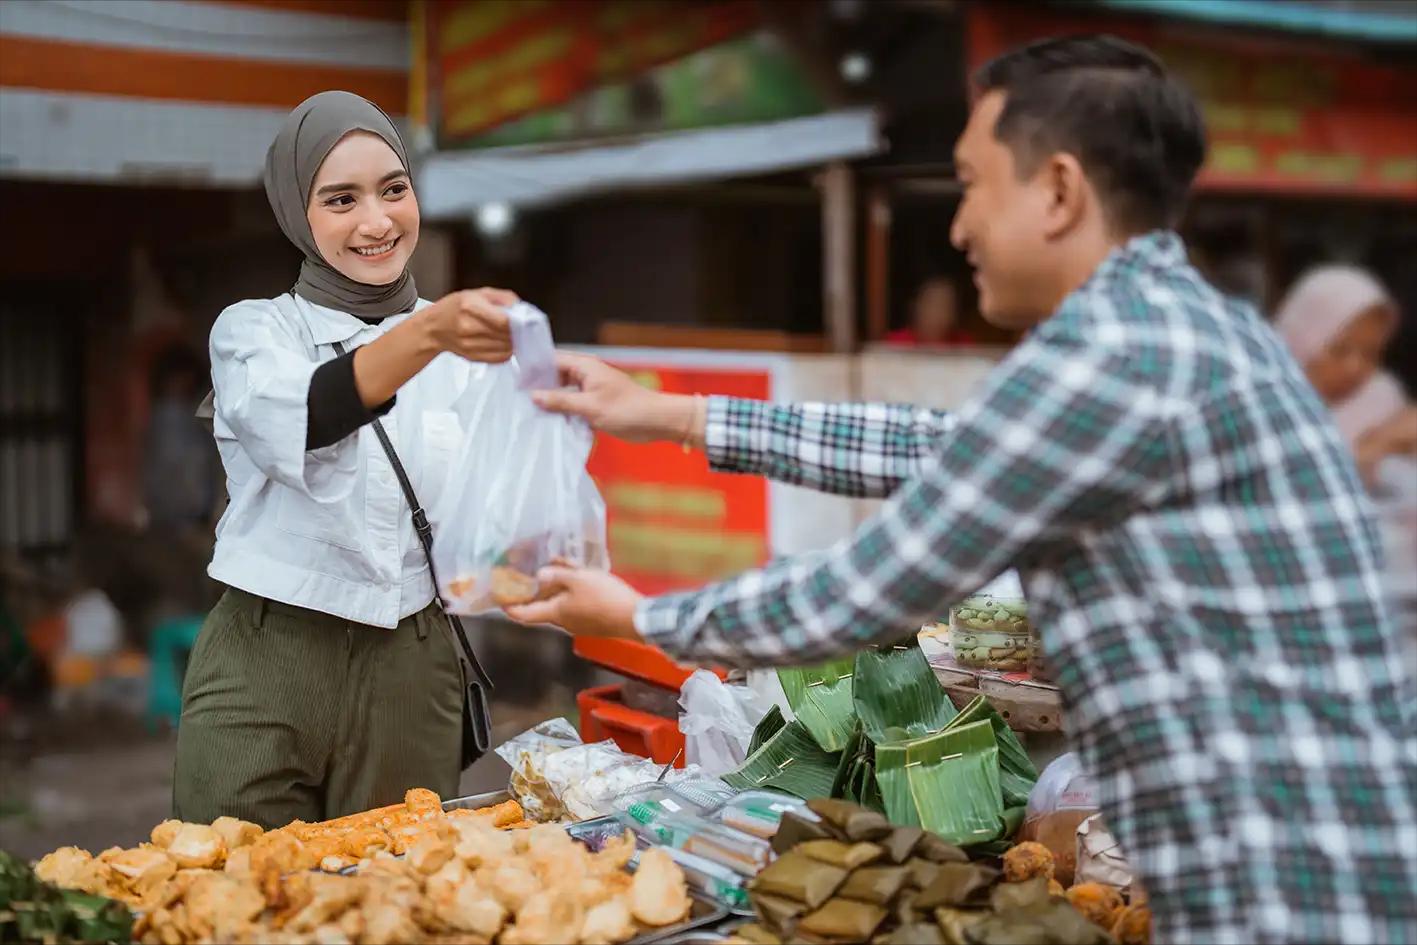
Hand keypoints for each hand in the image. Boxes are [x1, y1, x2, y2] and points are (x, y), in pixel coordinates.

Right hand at [420, 288, 517, 361]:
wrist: (434, 327)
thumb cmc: (456, 307)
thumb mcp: (479, 293)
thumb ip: (503, 298)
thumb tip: (521, 308)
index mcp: (470, 307)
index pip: (504, 321)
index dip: (519, 322)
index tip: (525, 320)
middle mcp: (469, 328)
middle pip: (506, 335)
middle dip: (518, 331)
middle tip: (521, 326)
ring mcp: (470, 345)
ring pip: (506, 348)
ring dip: (513, 342)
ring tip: (510, 333)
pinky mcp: (473, 357)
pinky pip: (500, 358)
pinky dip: (507, 351)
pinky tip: (503, 343)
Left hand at [503, 565, 644, 640]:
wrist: (635, 618)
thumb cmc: (605, 598)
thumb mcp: (578, 579)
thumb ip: (557, 576)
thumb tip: (539, 576)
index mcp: (555, 613)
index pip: (523, 615)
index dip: (509, 607)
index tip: (500, 598)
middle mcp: (564, 622)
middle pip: (542, 608)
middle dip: (537, 591)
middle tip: (532, 575)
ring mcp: (579, 624)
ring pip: (560, 605)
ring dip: (557, 589)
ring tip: (561, 570)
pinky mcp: (593, 622)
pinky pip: (575, 606)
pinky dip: (572, 593)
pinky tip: (581, 579)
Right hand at [531, 352, 699, 444]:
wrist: (657, 421)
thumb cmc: (627, 410)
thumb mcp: (590, 407)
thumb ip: (561, 401)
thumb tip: (534, 396)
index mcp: (585, 367)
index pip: (552, 360)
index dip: (534, 368)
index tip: (515, 379)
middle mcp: (586, 375)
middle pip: (555, 377)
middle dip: (540, 387)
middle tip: (517, 399)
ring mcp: (591, 391)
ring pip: (564, 393)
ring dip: (551, 403)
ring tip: (528, 413)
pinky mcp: (595, 406)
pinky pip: (573, 406)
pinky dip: (563, 413)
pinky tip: (549, 423)